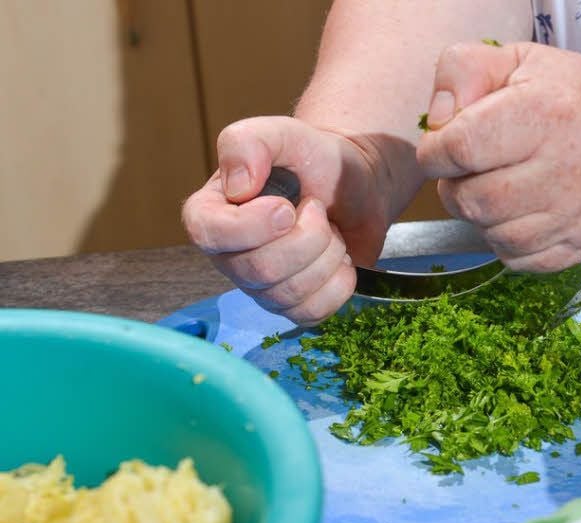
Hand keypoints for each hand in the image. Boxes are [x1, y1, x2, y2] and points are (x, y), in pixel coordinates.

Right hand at [181, 116, 390, 323]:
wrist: (356, 184)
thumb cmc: (314, 158)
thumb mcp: (282, 134)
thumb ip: (248, 143)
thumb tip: (237, 187)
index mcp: (211, 212)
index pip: (209, 234)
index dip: (254, 225)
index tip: (287, 205)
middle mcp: (228, 255)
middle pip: (261, 270)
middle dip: (308, 238)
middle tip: (319, 210)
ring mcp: (260, 286)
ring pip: (288, 296)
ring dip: (327, 257)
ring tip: (330, 231)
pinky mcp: (292, 305)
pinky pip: (311, 314)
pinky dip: (339, 284)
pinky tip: (340, 259)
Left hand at [416, 42, 580, 271]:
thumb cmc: (569, 95)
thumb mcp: (517, 60)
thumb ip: (462, 71)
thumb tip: (438, 121)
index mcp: (547, 111)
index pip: (461, 147)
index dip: (435, 152)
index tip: (442, 146)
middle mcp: (569, 165)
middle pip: (473, 201)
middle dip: (454, 189)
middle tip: (467, 171)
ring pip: (495, 236)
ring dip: (481, 218)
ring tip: (497, 189)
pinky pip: (521, 261)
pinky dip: (508, 243)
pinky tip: (521, 214)